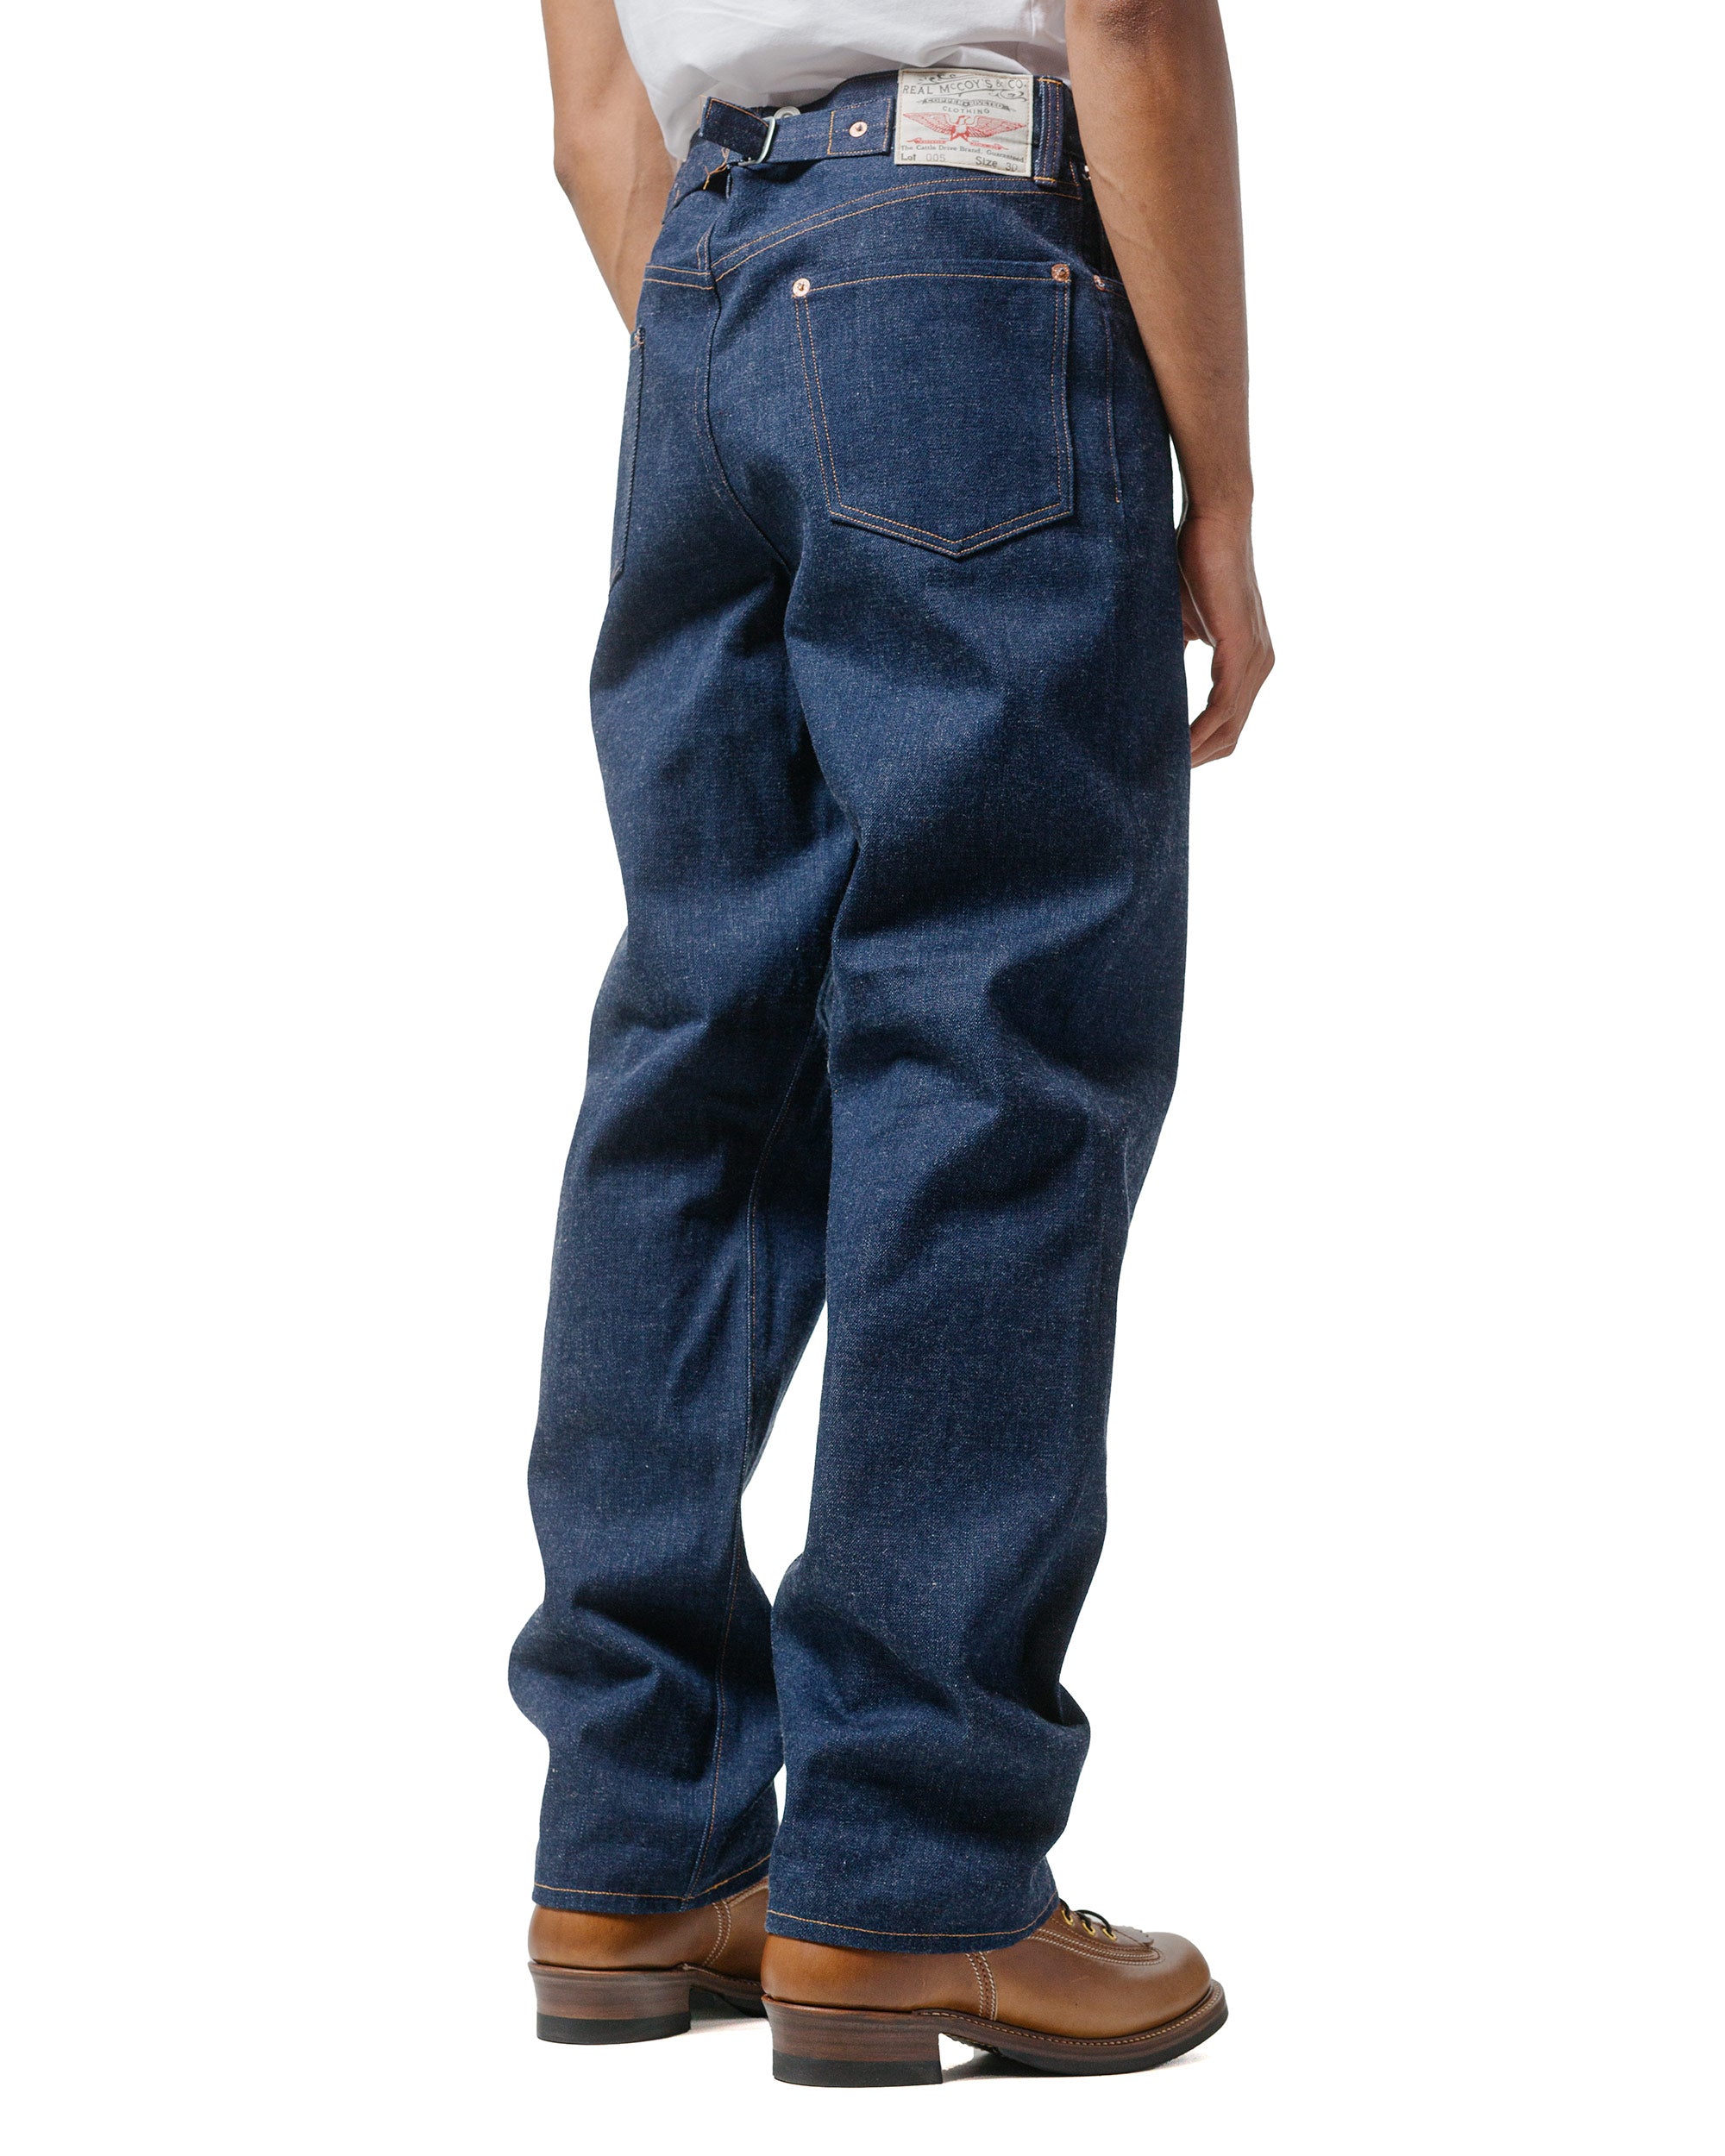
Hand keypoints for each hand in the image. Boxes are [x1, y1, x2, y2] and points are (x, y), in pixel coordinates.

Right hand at [1178, 509, 1273, 766]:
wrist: (1213, 522)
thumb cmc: (1193, 563)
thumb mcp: (1179, 622)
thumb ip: (1171, 654)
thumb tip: (1142, 682)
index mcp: (1246, 659)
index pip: (1228, 720)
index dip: (1199, 746)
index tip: (1167, 764)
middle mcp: (1259, 663)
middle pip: (1231, 734)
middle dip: (1198, 759)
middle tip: (1160, 779)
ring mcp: (1255, 658)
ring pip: (1229, 727)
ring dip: (1197, 752)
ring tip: (1163, 771)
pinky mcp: (1243, 649)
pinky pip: (1225, 707)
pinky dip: (1201, 731)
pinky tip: (1178, 747)